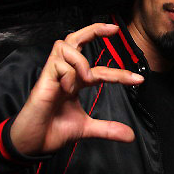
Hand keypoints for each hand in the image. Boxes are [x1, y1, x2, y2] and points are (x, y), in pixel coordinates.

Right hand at [10, 23, 143, 154]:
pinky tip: (66, 90)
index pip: (98, 68)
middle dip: (94, 29)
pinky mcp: (43, 79)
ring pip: (67, 45)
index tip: (138, 80)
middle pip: (75, 38)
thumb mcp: (86, 128)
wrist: (34, 143)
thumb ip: (107, 129)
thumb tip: (130, 135)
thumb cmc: (53, 130)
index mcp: (74, 81)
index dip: (119, 73)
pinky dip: (68, 74)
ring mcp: (53, 74)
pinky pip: (58, 64)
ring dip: (81, 60)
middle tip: (114, 29)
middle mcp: (65, 73)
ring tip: (86, 79)